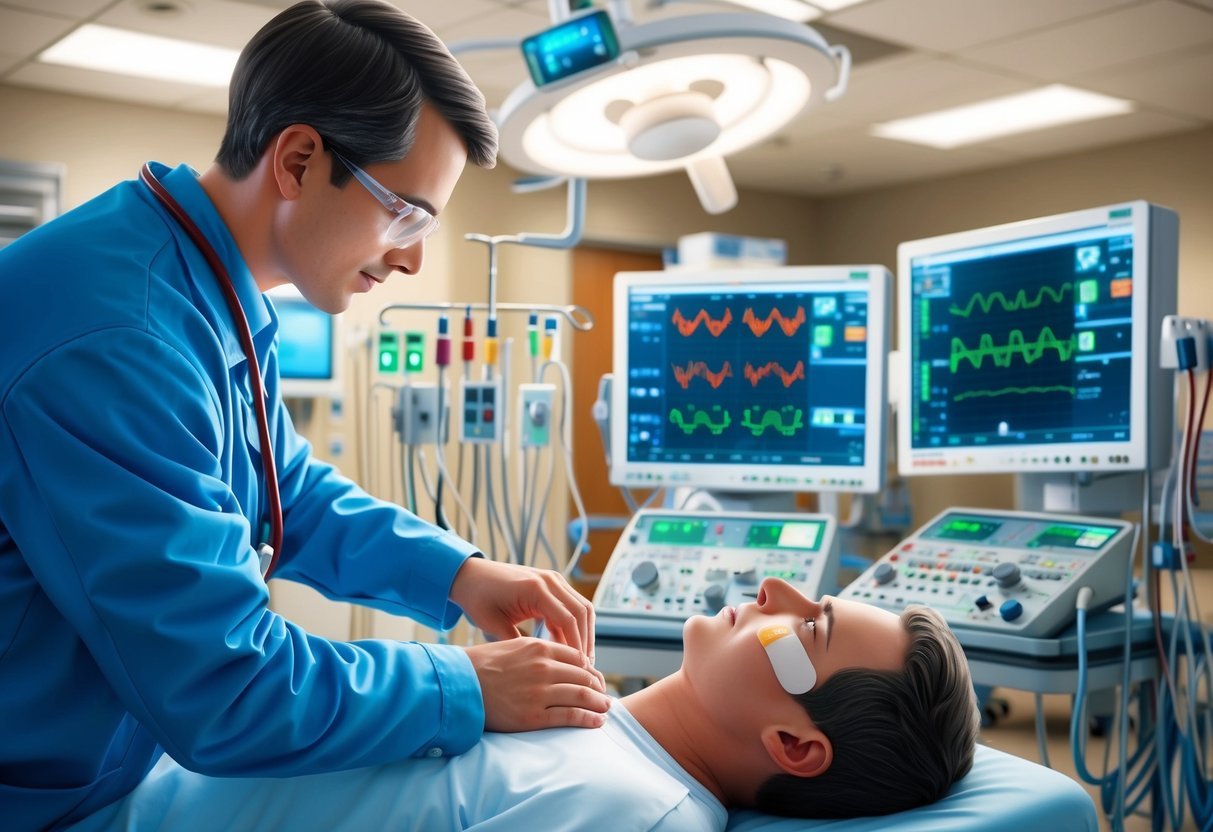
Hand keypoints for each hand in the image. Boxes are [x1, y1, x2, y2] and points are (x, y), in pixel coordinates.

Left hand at [450, 557, 595, 660]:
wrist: (471, 575)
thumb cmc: (478, 598)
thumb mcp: (493, 624)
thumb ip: (516, 643)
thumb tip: (538, 666)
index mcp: (535, 588)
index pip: (568, 619)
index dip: (576, 645)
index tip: (579, 668)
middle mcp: (549, 580)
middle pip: (582, 612)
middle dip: (586, 640)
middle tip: (585, 667)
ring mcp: (553, 579)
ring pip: (582, 607)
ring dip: (585, 632)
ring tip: (581, 659)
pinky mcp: (552, 584)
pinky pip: (572, 604)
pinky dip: (575, 624)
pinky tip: (568, 645)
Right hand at [465, 638, 610, 730]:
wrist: (459, 686)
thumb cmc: (483, 665)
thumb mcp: (513, 646)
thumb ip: (538, 650)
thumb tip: (560, 656)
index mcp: (539, 648)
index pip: (577, 658)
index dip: (590, 669)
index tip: (595, 677)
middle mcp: (543, 668)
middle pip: (583, 677)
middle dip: (598, 686)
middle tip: (604, 694)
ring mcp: (540, 693)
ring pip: (581, 696)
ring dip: (599, 703)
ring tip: (606, 707)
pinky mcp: (534, 717)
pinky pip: (570, 716)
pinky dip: (588, 719)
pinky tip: (597, 721)